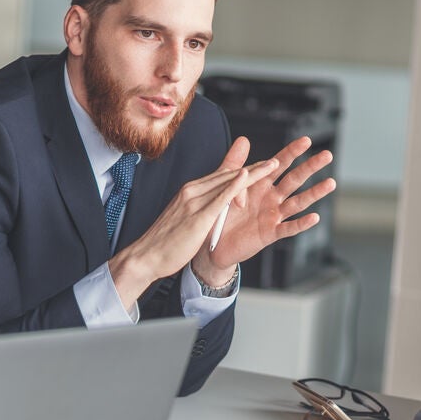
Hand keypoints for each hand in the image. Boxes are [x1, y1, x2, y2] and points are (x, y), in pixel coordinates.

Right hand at [109, 137, 278, 306]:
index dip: (242, 172)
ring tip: (272, 166)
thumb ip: (199, 210)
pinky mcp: (197, 216)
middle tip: (274, 162)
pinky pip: (219, 197)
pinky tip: (247, 177)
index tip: (260, 168)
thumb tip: (212, 210)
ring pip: (227, 181)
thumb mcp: (184, 220)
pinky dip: (234, 185)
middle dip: (253, 168)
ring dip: (252, 173)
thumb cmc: (164, 242)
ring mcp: (193, 201)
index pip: (221, 177)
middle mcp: (191, 191)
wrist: (146, 256)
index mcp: (189, 192)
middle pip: (227, 175)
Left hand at [190, 136, 334, 285]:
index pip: (279, 164)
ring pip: (297, 202)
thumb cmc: (222, 213)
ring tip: (331, 183)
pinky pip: (288, 228)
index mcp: (261, 184)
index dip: (292, 152)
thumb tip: (243, 139)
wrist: (214, 243)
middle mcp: (271, 198)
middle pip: (294, 180)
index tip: (307, 140)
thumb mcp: (225, 186)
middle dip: (310, 167)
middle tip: (328, 155)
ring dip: (314, 193)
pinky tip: (315, 217)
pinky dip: (301, 224)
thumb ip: (234, 164)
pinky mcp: (270, 234)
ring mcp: (273, 216)